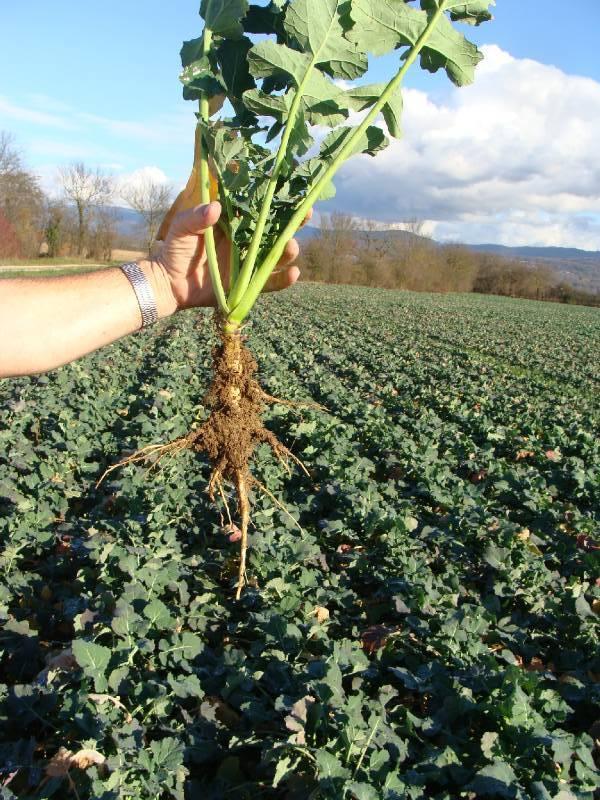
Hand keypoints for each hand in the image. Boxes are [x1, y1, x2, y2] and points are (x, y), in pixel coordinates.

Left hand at [152, 201, 307, 312]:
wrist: (169, 283)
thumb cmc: (175, 249)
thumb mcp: (182, 228)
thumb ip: (197, 217)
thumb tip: (216, 208)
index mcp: (234, 225)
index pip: (259, 211)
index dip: (277, 202)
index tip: (293, 192)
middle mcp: (245, 243)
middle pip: (275, 232)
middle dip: (292, 224)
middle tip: (306, 215)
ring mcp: (247, 265)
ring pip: (276, 257)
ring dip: (288, 251)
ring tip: (292, 246)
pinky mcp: (247, 286)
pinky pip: (269, 283)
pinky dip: (282, 280)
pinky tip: (293, 273)